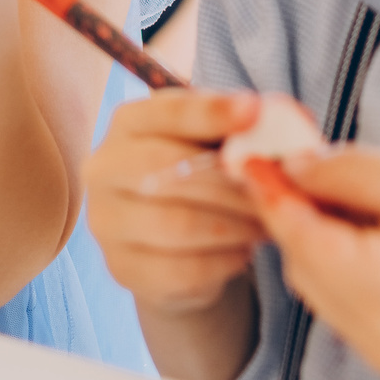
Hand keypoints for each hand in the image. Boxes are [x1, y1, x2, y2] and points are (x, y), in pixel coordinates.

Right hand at [84, 90, 266, 315]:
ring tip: (265, 225)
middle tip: (273, 192)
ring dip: (234, 226)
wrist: (176, 244)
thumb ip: (243, 128)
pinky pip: (180, 269)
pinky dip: (222, 262)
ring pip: (177, 224)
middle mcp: (104, 168)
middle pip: (169, 169)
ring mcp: (106, 221)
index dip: (210, 110)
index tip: (253, 110)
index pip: (166, 111)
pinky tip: (242, 253)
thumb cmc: (202, 178)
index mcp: (128, 123)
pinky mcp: (120, 267)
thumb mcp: (219, 143)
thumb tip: (275, 117)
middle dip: (230, 182)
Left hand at [243, 148, 379, 378]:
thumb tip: (289, 166)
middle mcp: (376, 337)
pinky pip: (344, 307)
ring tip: (354, 195)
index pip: (298, 235)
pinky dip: (343, 268)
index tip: (248, 154)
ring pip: (317, 287)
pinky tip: (374, 233)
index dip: (269, 191)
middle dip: (296, 213)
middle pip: (301, 264)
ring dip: (319, 240)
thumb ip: (351, 173)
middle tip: (303, 161)